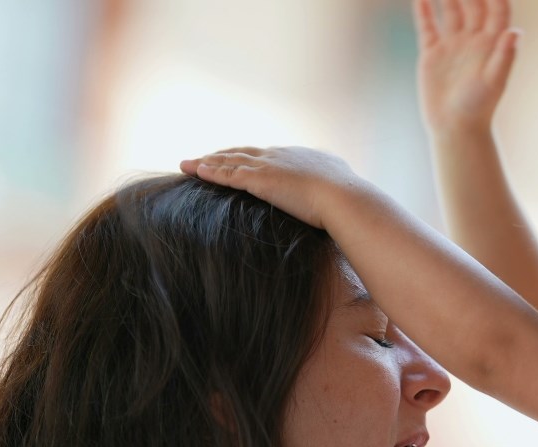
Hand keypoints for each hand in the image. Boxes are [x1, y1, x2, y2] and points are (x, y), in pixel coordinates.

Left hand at [180, 147, 383, 231]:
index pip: (268, 155)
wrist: (346, 200)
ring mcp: (269, 166)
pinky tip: (194, 171)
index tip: (238, 159)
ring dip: (206, 162)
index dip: (250, 157)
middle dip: (222, 155)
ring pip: (229, 161)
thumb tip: (349, 200)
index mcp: (300, 158)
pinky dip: (209, 172)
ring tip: (188, 164)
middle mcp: (281, 156)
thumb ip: (337, 193)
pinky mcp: (260, 180)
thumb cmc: (349, 202)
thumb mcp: (343, 192)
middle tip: (205, 158)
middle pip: (243, 152)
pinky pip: (227, 174)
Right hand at [416, 0, 520, 133]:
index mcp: (492, 44)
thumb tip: (515, 31)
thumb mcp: (494, 82)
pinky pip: (428, 26)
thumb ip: (504, 56)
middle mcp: (474, 40)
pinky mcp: (433, 53)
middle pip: (473, 3)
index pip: (497, 9)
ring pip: (450, 10)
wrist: (455, 128)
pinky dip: (424, 10)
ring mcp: (453, 45)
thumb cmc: (479, 108)